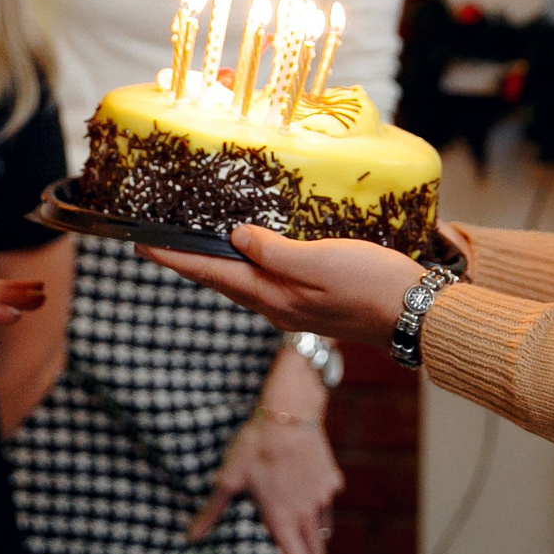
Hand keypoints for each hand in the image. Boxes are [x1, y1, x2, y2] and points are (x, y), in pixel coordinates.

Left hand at [142, 225, 423, 344]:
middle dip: (188, 262)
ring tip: (196, 246)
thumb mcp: (319, 260)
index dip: (174, 258)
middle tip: (158, 243)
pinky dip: (247, 267)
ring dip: (216, 266)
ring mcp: (294, 308)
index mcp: (272, 296)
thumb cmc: (370, 284)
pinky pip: (266, 283)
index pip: (210, 274)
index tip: (140, 245)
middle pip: (221, 281)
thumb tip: (235, 238)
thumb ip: (274, 251)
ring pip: (242, 284)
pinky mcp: (313, 303)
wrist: (413, 315)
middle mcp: (276, 306)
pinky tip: (254, 256)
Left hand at [190, 386, 343, 553]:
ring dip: (312, 544)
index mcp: (282, 521)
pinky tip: (303, 499)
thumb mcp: (228, 478)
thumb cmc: (256, 445)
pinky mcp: (331, 481)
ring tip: (299, 545)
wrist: (290, 412)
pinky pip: (325, 505)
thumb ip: (212, 511)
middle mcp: (307, 515)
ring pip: (321, 533)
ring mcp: (322, 498)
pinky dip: (316, 511)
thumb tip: (190, 537)